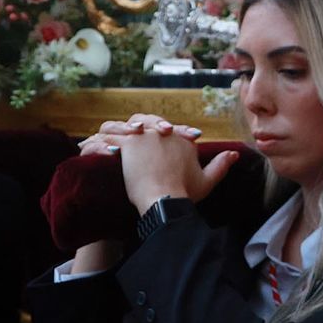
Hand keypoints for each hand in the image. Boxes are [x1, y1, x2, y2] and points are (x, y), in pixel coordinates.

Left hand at [95, 114, 235, 212]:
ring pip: (124, 126)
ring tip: (100, 138)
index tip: (147, 143)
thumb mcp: (208, 180)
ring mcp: (146, 135)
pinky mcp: (129, 143)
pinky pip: (109, 136)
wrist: (166, 199)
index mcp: (182, 140)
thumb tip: (236, 154)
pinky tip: (86, 146)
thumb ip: (222, 165)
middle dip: (133, 127)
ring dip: (111, 131)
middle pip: (145, 122)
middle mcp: (165, 133)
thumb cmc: (186, 194)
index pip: (166, 131)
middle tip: (122, 135)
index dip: (155, 135)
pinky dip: (97, 140)